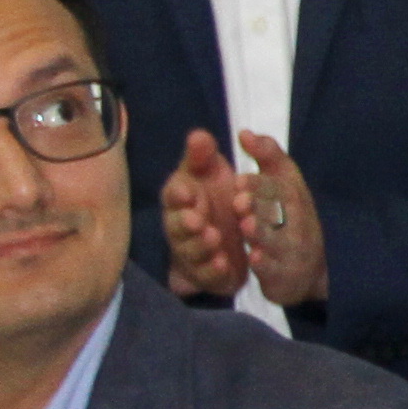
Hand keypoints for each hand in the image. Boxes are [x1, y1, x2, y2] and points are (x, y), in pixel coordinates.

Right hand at [161, 129, 250, 298]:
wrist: (233, 234)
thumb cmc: (216, 195)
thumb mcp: (212, 171)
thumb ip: (204, 155)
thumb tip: (199, 134)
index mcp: (182, 198)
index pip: (174, 194)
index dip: (179, 194)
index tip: (189, 191)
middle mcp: (182, 225)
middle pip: (177, 225)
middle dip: (186, 223)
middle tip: (198, 219)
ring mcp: (192, 251)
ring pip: (191, 250)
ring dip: (200, 245)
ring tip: (214, 238)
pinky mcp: (206, 273)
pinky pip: (206, 274)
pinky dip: (213, 269)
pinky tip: (223, 264)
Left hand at [235, 130, 325, 306]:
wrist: (308, 267)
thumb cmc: (290, 216)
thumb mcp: (284, 181)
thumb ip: (266, 155)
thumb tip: (244, 132)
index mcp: (293, 195)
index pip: (281, 186)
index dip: (260, 184)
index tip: (238, 179)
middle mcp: (297, 221)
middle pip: (281, 212)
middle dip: (261, 206)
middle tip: (238, 201)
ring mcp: (294, 249)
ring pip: (279, 240)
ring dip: (263, 233)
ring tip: (247, 226)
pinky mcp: (286, 275)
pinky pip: (278, 270)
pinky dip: (267, 266)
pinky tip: (255, 260)